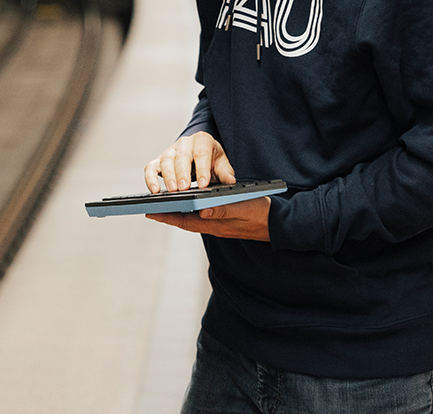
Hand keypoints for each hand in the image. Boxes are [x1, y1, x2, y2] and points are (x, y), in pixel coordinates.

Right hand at [144, 131, 233, 192]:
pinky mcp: (159, 160)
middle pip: (182, 157)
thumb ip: (226, 172)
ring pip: (166, 161)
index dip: (202, 169)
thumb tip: (230, 181)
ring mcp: (170, 151)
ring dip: (168, 177)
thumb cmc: (211, 158)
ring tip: (172, 191)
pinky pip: (151, 167)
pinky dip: (150, 178)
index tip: (203, 184)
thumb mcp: (222, 163)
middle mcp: (184, 144)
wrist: (199, 151)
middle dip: (182, 173)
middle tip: (184, 188)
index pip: (202, 154)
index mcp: (202, 141)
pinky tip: (154, 190)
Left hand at [146, 196, 270, 241]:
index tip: (151, 212)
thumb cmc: (264, 214)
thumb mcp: (244, 209)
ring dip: (179, 213)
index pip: (186, 221)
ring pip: (194, 219)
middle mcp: (215, 226)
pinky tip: (190, 206)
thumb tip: (201, 211)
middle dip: (168, 215)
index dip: (167, 216)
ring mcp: (220, 225)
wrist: (282, 225)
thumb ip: (224, 210)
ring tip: (164, 206)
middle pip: (186, 221)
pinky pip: (203, 217)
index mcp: (216, 224)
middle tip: (151, 209)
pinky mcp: (226, 221)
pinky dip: (192, 211)